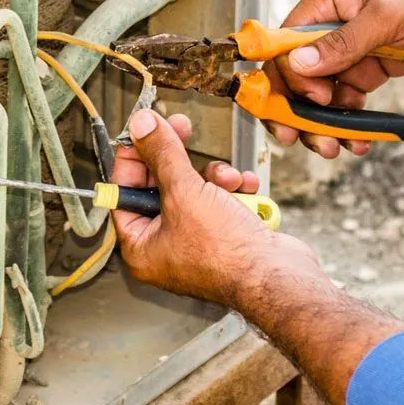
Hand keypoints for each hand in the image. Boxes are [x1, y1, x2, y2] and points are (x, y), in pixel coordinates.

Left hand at [110, 109, 324, 310]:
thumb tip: (141, 127)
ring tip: (227, 179)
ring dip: (214, 176)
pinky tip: (245, 189)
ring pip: (196, 190)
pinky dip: (234, 191)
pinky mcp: (226, 236)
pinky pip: (221, 201)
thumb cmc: (227, 255)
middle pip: (162, 187)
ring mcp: (198, 242)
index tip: (143, 130)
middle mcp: (166, 248)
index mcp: (141, 247)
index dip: (133, 157)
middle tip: (181, 128)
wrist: (279, 277)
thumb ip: (162, 155)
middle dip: (181, 161)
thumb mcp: (185, 193)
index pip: (124, 192)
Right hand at [270, 0, 403, 158]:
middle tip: (304, 138)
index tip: (308, 104)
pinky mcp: (366, 70)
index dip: (287, 79)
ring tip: (334, 146)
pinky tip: (358, 139)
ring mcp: (347, 51)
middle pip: (296, 75)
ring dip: (323, 124)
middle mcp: (329, 26)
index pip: (284, 45)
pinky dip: (349, 123)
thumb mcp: (386, 16)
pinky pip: (346, 102)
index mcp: (324, 2)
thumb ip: (343, 42)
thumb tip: (300, 63)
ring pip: (319, 96)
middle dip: (299, 110)